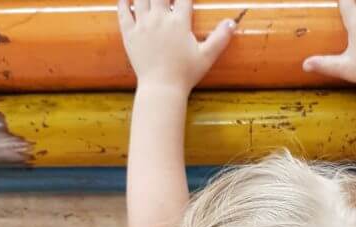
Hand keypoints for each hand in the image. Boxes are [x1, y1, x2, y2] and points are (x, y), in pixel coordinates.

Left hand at [118, 0, 234, 92]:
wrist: (161, 89)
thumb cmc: (185, 75)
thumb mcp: (206, 57)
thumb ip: (220, 38)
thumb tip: (233, 22)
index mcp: (179, 23)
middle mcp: (160, 19)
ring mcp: (143, 25)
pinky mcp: (129, 34)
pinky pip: (123, 11)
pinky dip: (124, 1)